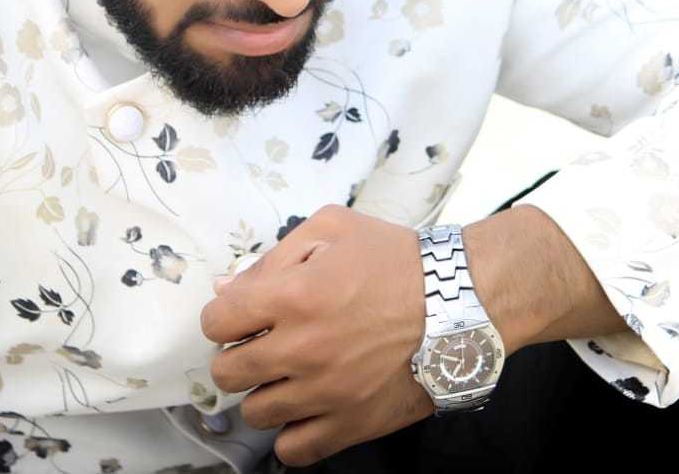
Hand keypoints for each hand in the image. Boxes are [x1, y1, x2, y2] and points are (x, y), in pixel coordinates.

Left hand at [200, 204, 432, 466]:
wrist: (462, 301)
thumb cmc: (397, 259)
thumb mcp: (332, 229)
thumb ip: (272, 257)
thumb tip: (226, 289)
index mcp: (293, 297)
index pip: (216, 322)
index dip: (225, 315)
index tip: (244, 315)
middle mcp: (303, 350)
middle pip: (227, 372)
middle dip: (237, 354)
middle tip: (263, 344)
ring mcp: (327, 394)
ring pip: (256, 413)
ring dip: (264, 392)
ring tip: (288, 375)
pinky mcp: (353, 424)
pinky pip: (294, 450)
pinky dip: (292, 432)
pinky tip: (306, 408)